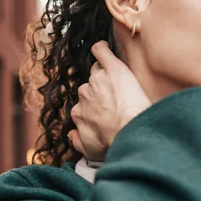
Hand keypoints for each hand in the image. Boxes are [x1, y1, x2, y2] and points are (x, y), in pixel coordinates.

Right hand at [68, 41, 150, 161]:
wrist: (129, 133)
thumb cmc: (113, 145)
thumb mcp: (91, 152)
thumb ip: (78, 142)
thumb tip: (72, 135)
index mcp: (78, 113)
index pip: (85, 104)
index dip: (97, 108)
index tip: (107, 113)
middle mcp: (84, 95)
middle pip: (91, 88)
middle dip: (101, 93)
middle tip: (117, 101)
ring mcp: (97, 80)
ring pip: (98, 72)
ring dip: (107, 76)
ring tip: (119, 84)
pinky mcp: (112, 69)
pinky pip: (102, 53)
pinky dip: (102, 49)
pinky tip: (104, 48)